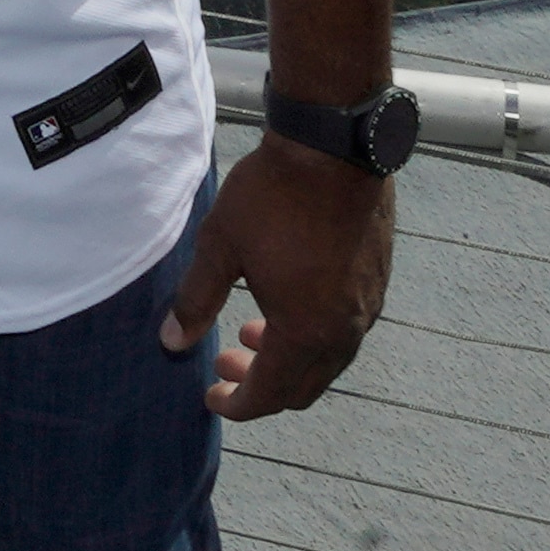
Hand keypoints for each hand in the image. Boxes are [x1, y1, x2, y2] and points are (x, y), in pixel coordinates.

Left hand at [160, 136, 393, 418]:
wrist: (334, 147)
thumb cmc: (273, 196)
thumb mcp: (220, 246)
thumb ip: (196, 299)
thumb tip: (172, 342)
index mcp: (306, 330)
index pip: (271, 393)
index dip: (238, 403)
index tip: (212, 397)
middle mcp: (345, 329)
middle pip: (304, 386)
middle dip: (261, 385)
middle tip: (223, 363)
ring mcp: (368, 305)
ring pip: (327, 359)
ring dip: (288, 358)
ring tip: (248, 330)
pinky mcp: (377, 280)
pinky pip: (344, 330)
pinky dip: (312, 335)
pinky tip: (285, 303)